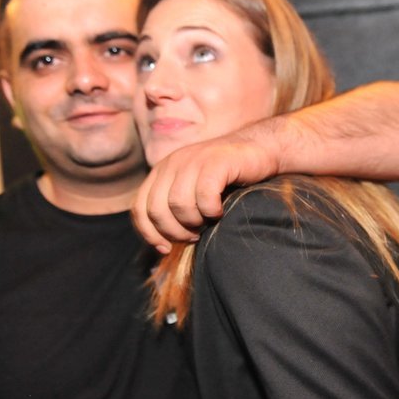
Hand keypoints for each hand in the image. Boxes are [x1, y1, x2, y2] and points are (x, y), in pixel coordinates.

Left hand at [132, 132, 280, 252]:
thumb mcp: (192, 189)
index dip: (149, 233)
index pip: (140, 208)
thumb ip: (174, 206)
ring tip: (207, 222)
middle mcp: (172, 164)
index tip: (166, 248)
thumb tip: (162, 242)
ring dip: (193, 222)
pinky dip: (211, 210)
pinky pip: (203, 196)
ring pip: (178, 204)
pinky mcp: (215, 162)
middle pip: (156, 210)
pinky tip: (219, 211)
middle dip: (174, 232)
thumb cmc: (227, 178)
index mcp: (161, 171)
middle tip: (193, 236)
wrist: (259, 149)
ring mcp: (193, 161)